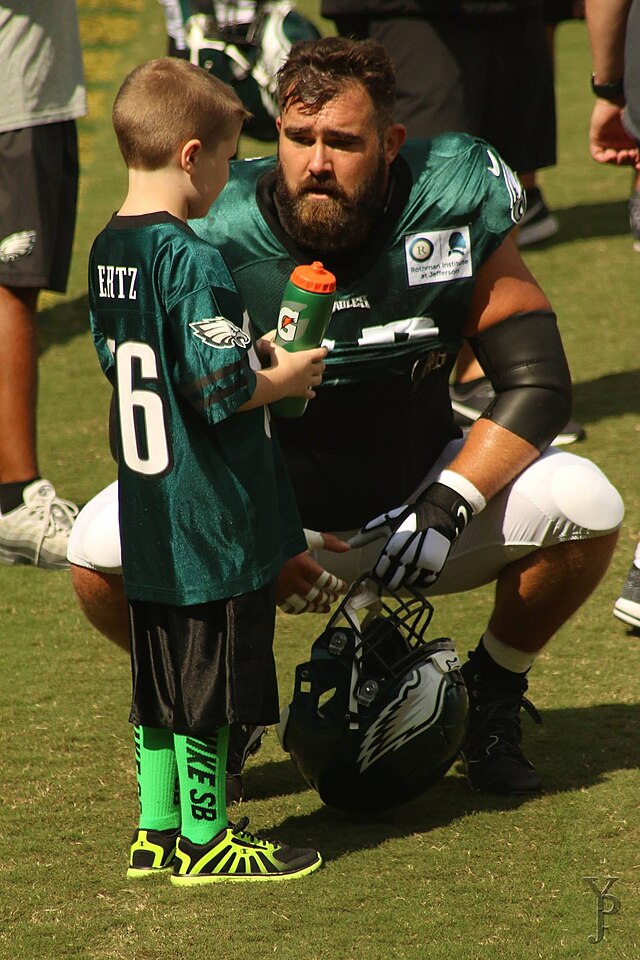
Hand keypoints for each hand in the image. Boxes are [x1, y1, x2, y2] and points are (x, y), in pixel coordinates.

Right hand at [268, 342, 326, 398]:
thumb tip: (262, 342)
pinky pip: (310, 393)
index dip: (323, 351)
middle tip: (319, 363)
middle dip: (321, 365)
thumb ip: (270, 346)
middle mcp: (309, 370)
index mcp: (306, 358)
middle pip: (322, 367)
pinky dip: (311, 393)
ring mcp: (306, 381)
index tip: (324, 349)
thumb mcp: (275, 351)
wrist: (277, 381)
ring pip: (318, 380)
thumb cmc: (278, 365)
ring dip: (318, 378)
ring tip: (316, 376)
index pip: (320, 353)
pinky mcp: (301, 391)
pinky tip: (311, 393)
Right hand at [277, 531, 349, 613]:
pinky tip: (306, 607)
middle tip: (335, 597)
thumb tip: (346, 547)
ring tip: (325, 606)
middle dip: (329, 597)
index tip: (343, 586)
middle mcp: (292, 579)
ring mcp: (282, 589)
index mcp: (302, 564)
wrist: (256, 546)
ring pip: (305, 605)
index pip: (326, 581)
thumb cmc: (280, 539)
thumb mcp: (305, 537)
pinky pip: (290, 608)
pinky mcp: (273, 594)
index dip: (337, 585)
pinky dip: (300, 609)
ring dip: (317, 607)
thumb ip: (327, 542)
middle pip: (317, 595)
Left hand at [349, 482, 472, 589]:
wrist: (440, 514)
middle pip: (392, 583)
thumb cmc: (409, 517)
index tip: (378, 569)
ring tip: (407, 563)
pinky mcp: (436, 568)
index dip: (377, 573)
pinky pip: (423, 583)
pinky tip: (418, 566)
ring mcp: (422, 565)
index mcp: (393, 547)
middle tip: (392, 569)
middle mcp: (407, 559)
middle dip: (389, 579)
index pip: (379, 574)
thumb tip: (349, 544)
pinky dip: (419, 578)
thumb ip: (366, 535)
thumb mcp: (387, 522)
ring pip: (408, 584)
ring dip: (405, 577)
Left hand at [589, 100, 639, 166]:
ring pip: (613, 159)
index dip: (637, 163)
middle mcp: (620, 141)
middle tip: (632, 155)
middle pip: (624, 160)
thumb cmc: (633, 109)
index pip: (634, 157)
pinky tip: (612, 155)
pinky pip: (598, 156)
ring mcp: (608, 141)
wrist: (618, 96)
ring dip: (619, 161)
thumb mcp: (638, 127)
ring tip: (624, 154)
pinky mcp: (596, 140)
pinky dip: (606, 159)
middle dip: (629, 161)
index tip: (639, 165)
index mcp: (633, 138)